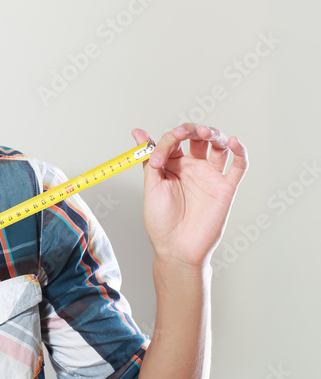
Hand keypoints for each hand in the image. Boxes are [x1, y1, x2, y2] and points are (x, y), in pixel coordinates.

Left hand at [132, 124, 248, 268]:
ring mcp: (210, 176)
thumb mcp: (152, 185)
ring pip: (218, 146)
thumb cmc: (161, 221)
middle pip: (198, 138)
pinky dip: (239, 151)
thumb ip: (149, 157)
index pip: (173, 141)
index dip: (165, 143)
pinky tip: (233, 141)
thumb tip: (137, 132)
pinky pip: (239, 166)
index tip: (156, 161)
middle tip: (184, 134)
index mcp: (172, 166)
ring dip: (213, 134)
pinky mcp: (226, 188)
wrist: (176, 248)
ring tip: (205, 132)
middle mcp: (192, 168)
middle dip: (191, 130)